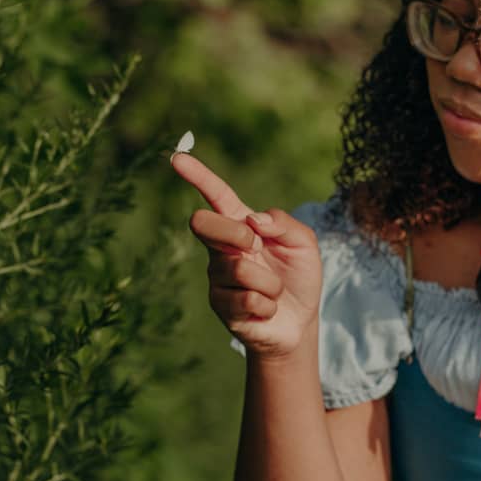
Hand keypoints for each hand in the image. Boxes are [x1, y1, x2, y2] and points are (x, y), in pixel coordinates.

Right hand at [171, 152, 321, 356]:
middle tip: (256, 249)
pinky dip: (268, 304)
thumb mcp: (304, 244)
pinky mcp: (220, 305)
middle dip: (233, 233)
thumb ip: (283, 223)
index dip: (198, 176)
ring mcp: (217, 276)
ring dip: (270, 283)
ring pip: (239, 269)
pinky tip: (267, 309)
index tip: (177, 158)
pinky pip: (247, 299)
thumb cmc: (299, 277)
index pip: (217, 196)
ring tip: (275, 291)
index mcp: (241, 225)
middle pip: (205, 224)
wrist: (300, 322)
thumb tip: (252, 220)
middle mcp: (222, 247)